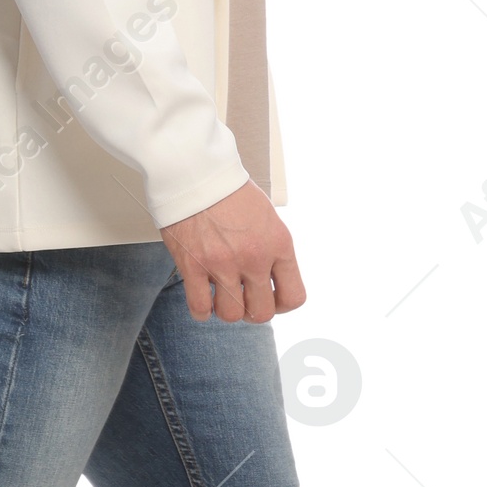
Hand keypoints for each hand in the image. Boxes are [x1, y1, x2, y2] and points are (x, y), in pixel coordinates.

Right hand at [160, 181, 305, 323]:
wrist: (195, 171)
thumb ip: (272, 248)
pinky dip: (202, 310)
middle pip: (262, 313)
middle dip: (253, 311)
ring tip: (221, 296)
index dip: (282, 304)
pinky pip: (200, 307)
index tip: (271, 299)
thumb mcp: (267, 216)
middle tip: (243, 299)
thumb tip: (271, 276)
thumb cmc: (229, 189)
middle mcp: (254, 258)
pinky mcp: (192, 266)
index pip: (294, 296)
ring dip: (226, 310)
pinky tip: (202, 299)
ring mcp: (222, 264)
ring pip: (231, 315)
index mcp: (278, 244)